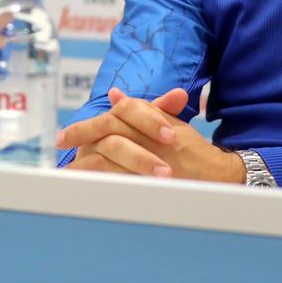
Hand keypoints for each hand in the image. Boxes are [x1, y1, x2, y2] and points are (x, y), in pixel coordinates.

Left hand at [57, 87, 244, 183]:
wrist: (221, 178)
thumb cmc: (193, 151)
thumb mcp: (171, 124)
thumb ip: (144, 109)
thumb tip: (115, 94)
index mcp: (157, 124)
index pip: (120, 113)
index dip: (92, 121)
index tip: (67, 134)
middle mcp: (155, 141)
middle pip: (111, 132)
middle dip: (82, 135)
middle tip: (59, 142)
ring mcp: (155, 164)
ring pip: (113, 158)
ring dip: (86, 162)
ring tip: (65, 169)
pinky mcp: (155, 185)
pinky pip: (121, 184)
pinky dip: (100, 185)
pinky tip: (83, 188)